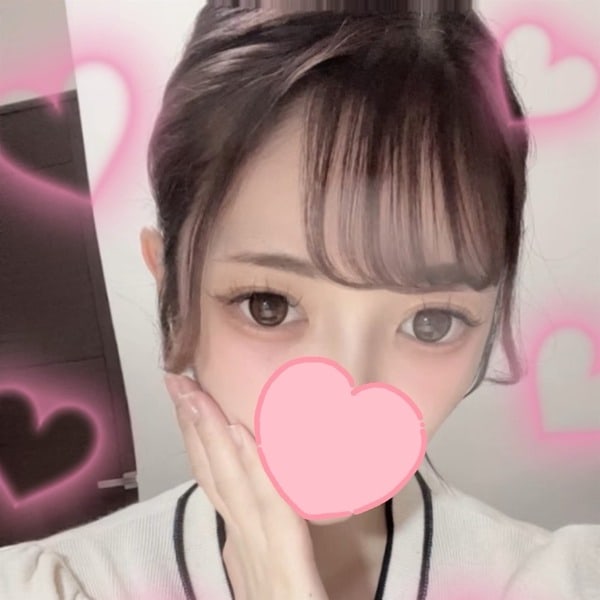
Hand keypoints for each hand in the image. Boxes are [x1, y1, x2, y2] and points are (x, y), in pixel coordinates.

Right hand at [164, 373, 328, 599]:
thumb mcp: (279, 579)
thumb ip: (267, 548)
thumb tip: (249, 519)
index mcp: (247, 550)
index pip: (218, 483)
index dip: (199, 441)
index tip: (189, 403)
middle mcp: (247, 551)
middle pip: (216, 476)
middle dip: (193, 426)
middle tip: (177, 382)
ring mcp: (263, 563)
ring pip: (234, 486)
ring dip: (212, 436)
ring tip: (196, 395)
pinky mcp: (287, 578)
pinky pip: (272, 514)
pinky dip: (254, 471)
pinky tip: (240, 437)